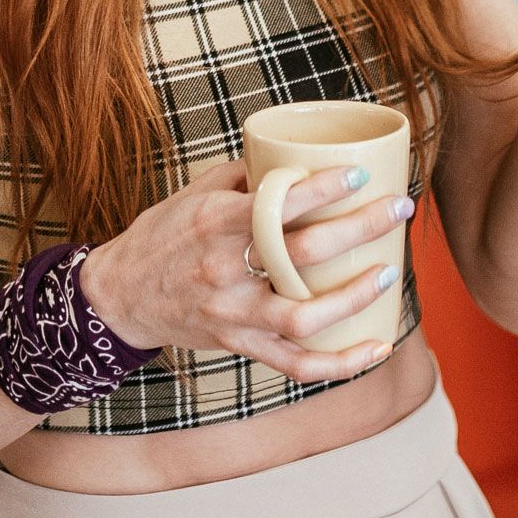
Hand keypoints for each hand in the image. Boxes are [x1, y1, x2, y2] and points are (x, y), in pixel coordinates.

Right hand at [77, 159, 411, 382]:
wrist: (117, 297)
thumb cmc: (165, 235)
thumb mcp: (197, 192)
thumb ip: (249, 174)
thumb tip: (304, 154)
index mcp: (215, 223)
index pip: (277, 204)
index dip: (325, 189)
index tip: (362, 176)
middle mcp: (224, 270)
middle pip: (303, 253)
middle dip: (361, 228)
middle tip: (400, 208)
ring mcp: (232, 314)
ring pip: (303, 317)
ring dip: (354, 297)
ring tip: (388, 272)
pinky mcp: (238, 345)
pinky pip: (295, 363)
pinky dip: (340, 363)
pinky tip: (377, 347)